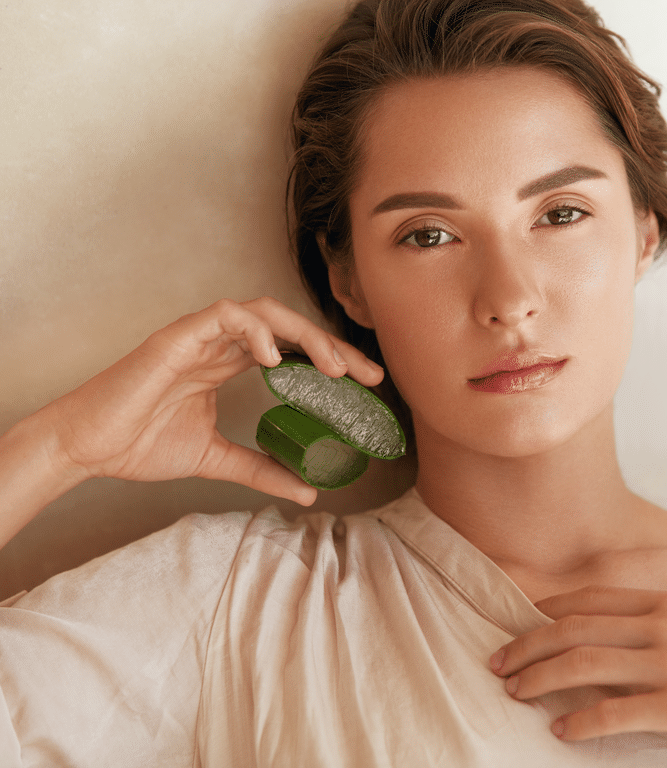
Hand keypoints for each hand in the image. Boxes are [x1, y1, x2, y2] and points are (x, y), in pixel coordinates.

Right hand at [40, 297, 383, 505]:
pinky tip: (277, 358)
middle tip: (368, 374)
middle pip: (290, 327)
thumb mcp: (216, 459)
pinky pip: (225, 316)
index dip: (334, 361)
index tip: (369, 384)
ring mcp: (199, 336)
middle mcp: (221, 344)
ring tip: (333, 367)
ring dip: (305, 335)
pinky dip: (255, 331)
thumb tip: (307, 491)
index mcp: (231, 363)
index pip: (295, 350)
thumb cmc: (140, 444)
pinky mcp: (177, 336)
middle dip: (334, 345)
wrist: (90, 448)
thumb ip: (261, 469)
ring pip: (265, 312)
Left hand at [488, 585, 666, 766]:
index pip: (590, 599)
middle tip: (496, 664)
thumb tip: (626, 635)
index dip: (546, 612)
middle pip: (574, 628)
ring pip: (583, 664)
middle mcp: (664, 625)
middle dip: (527, 645)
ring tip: (513, 692)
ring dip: (539, 678)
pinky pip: (617, 712)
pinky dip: (580, 720)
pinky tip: (560, 731)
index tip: (517, 624)